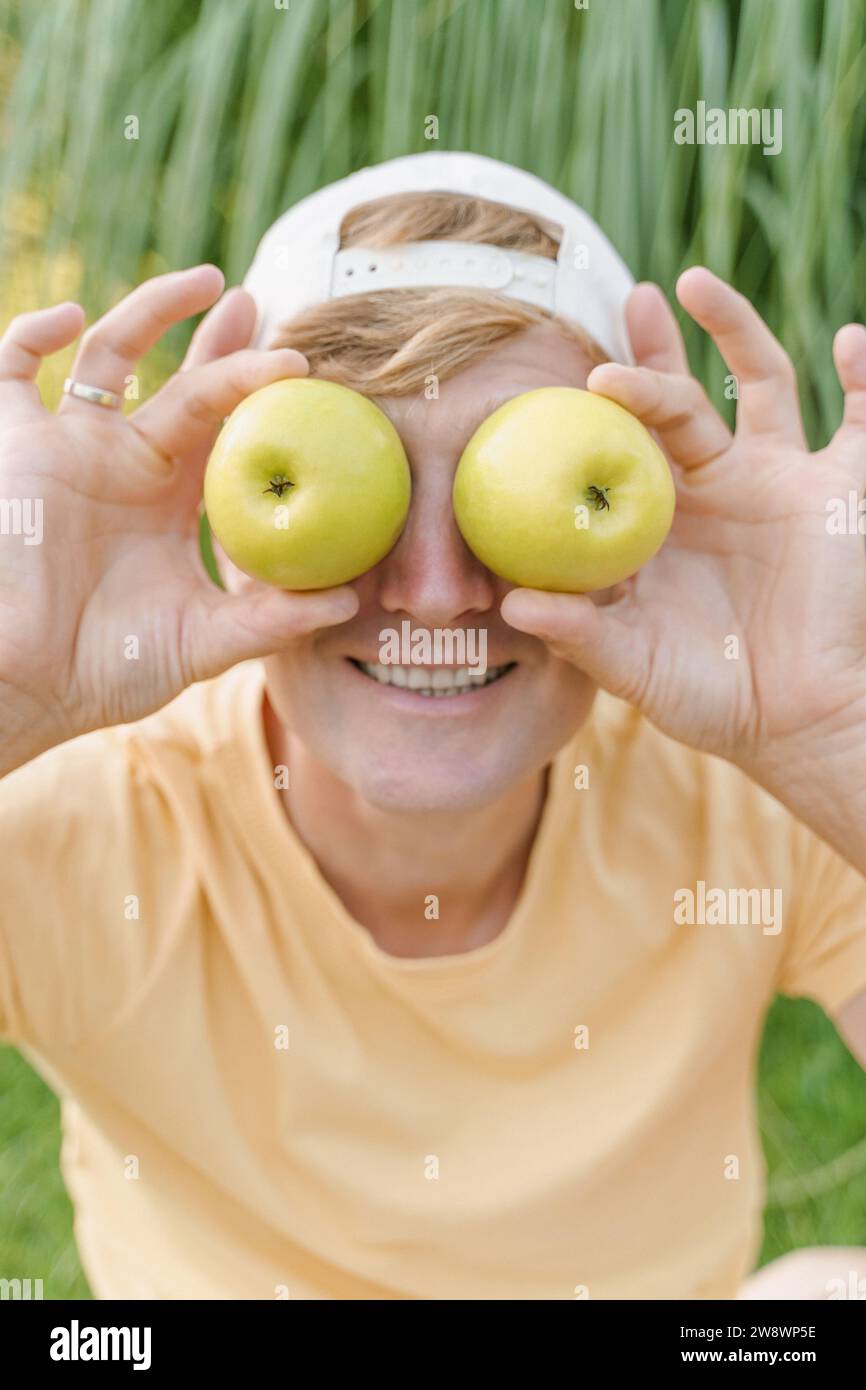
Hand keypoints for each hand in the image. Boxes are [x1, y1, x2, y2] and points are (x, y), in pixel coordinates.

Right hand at [0, 267, 358, 773]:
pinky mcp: (18, 444)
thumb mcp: (201, 642)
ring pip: (113, 354)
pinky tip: (71, 318)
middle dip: (221, 339)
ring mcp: (72, 447)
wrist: (23, 684)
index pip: (227, 428)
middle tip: (261, 302)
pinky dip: (33, 335)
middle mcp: (128, 462)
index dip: (260, 391)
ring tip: (207, 281)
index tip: (307, 365)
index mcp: (173, 498)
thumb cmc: (106, 668)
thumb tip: (350, 603)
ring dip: (153, 311)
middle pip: (183, 380)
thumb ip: (271, 620)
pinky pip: (14, 369)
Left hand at [501, 269, 865, 776]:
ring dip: (734, 329)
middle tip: (627, 297)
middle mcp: (715, 488)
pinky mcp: (839, 491)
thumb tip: (511, 603)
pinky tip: (849, 341)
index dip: (599, 409)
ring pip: (762, 384)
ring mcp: (779, 481)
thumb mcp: (636, 668)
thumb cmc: (708, 697)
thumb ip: (581, 635)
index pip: (622, 445)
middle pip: (681, 399)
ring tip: (694, 281)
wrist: (796, 723)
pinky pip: (864, 419)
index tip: (566, 371)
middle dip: (655, 349)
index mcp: (659, 519)